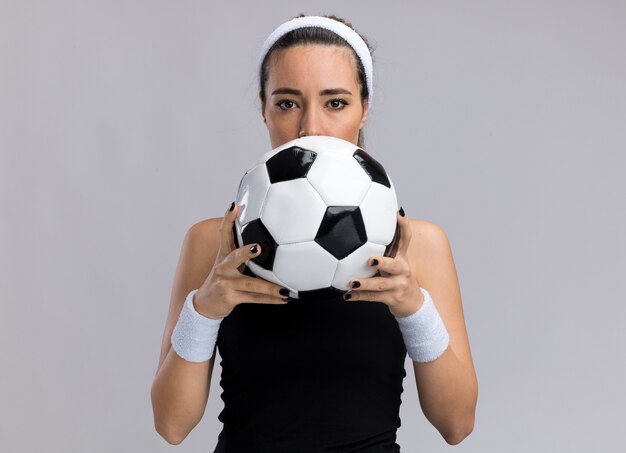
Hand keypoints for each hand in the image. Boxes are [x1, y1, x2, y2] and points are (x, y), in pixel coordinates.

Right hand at [193, 203, 291, 318]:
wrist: (204, 304)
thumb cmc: (221, 281)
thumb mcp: (225, 263)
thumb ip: (239, 251)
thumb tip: (259, 237)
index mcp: (224, 256)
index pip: (224, 234)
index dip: (227, 220)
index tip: (234, 207)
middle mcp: (223, 268)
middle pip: (235, 258)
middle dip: (245, 253)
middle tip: (257, 248)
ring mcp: (226, 284)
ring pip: (252, 284)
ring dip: (270, 287)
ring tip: (284, 289)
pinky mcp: (231, 298)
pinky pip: (254, 298)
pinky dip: (270, 299)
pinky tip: (283, 299)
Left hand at [344, 208, 424, 317]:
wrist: (413, 302)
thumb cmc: (399, 277)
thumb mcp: (397, 259)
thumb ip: (387, 244)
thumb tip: (370, 222)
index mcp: (402, 258)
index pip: (406, 238)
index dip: (404, 225)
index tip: (398, 213)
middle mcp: (402, 270)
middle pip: (394, 265)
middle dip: (382, 263)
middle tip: (370, 260)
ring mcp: (397, 285)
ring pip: (380, 285)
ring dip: (365, 283)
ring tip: (352, 282)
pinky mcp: (391, 298)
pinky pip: (373, 297)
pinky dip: (359, 296)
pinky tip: (348, 295)